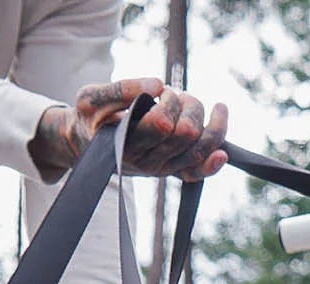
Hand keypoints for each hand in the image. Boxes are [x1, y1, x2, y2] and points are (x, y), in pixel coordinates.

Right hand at [29, 78, 229, 182]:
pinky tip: (222, 153)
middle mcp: (147, 161)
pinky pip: (198, 172)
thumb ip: (121, 89)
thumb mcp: (91, 97)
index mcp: (127, 144)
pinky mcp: (172, 170)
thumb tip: (157, 84)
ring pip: (200, 148)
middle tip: (173, 94)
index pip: (163, 124)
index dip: (169, 102)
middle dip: (186, 103)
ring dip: (203, 118)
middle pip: (187, 132)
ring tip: (189, 103)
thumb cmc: (91, 117)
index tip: (162, 90)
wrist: (87, 142)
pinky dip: (213, 163)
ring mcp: (162, 168)